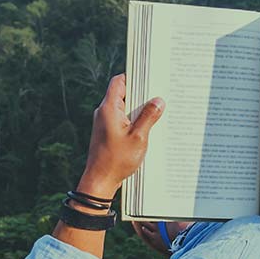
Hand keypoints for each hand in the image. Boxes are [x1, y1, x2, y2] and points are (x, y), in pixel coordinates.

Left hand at [80, 74, 163, 195]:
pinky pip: (123, 119)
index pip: (119, 82)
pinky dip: (134, 120)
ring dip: (139, 110)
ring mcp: (105, 122)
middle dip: (141, 95)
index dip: (134, 77)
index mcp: (109, 108)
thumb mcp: (138, 137)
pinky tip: (147, 127)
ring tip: (157, 113)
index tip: (150, 79)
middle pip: (123, 93)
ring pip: (124, 107)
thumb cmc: (116, 160)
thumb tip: (158, 100)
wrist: (100, 180)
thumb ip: (148, 116)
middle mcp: (104, 112)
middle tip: (159, 97)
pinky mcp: (107, 132)